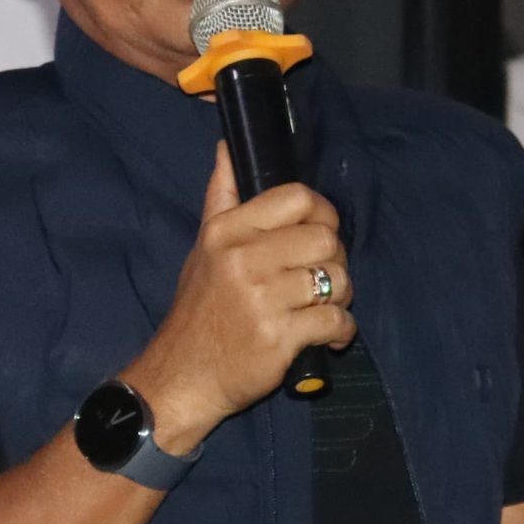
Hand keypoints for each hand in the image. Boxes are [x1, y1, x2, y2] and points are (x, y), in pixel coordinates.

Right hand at [122, 143, 355, 451]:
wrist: (182, 378)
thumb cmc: (199, 311)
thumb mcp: (203, 248)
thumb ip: (221, 196)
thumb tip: (227, 145)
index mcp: (228, 232)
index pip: (297, 198)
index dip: (322, 213)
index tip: (319, 233)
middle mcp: (243, 261)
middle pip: (324, 237)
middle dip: (335, 259)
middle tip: (321, 278)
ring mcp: (262, 300)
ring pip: (336, 279)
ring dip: (341, 296)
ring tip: (323, 307)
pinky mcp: (280, 339)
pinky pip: (336, 321)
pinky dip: (341, 330)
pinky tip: (327, 335)